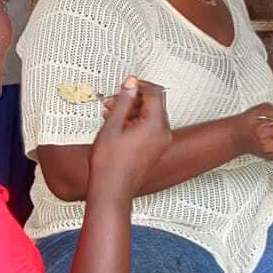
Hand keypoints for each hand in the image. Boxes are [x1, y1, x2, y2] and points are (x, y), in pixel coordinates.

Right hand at [87, 78, 171, 197]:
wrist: (112, 189)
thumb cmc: (110, 162)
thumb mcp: (113, 125)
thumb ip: (123, 101)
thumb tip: (131, 83)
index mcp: (155, 125)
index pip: (155, 93)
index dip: (139, 85)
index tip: (125, 85)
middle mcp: (163, 133)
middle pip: (154, 104)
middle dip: (133, 99)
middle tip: (112, 100)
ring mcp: (161, 142)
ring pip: (150, 116)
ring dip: (132, 111)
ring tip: (110, 113)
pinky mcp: (156, 149)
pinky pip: (149, 129)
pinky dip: (135, 123)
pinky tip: (117, 125)